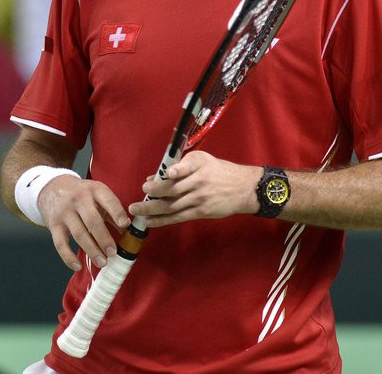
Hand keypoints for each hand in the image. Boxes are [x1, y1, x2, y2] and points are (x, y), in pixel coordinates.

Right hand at [37, 176, 129, 271]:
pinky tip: (78, 266)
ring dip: (91, 250)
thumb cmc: (81, 194)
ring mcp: (64, 212)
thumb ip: (112, 211)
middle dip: (104, 239)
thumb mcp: (97, 195)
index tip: (125, 225)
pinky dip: (68, 257)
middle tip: (113, 253)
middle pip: (92, 221)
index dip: (117, 213)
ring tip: (102, 262)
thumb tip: (128, 231)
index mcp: (94, 190)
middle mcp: (79, 199)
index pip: (107, 200)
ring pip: (79, 234)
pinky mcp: (53, 225)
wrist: (51, 187)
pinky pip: (60, 244)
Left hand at [128, 151, 261, 226]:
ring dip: (152, 209)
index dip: (172, 173)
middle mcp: (199, 182)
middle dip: (153, 194)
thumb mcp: (203, 160)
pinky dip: (162, 220)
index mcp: (198, 165)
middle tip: (138, 196)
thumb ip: (180, 166)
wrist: (244, 188)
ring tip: (136, 210)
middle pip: (173, 190)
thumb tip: (155, 176)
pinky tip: (150, 221)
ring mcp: (199, 199)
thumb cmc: (220, 171)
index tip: (157, 178)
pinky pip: (178, 217)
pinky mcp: (201, 212)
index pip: (184, 168)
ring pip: (172, 205)